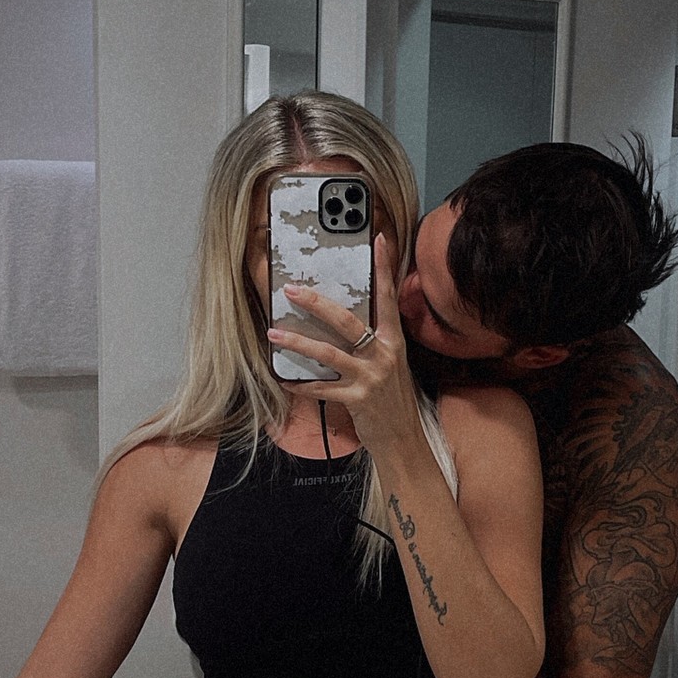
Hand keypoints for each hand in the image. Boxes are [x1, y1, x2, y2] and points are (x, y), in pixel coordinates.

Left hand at [267, 234, 423, 454]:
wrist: (403, 437)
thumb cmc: (391, 397)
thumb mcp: (390, 363)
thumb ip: (373, 340)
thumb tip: (343, 318)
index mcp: (393, 340)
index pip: (387, 297)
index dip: (383, 269)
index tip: (379, 240)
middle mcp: (384, 355)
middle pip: (347, 321)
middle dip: (317, 303)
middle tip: (292, 290)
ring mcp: (371, 378)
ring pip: (329, 354)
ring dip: (298, 343)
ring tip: (274, 334)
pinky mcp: (358, 400)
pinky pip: (322, 389)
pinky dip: (300, 385)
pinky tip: (283, 380)